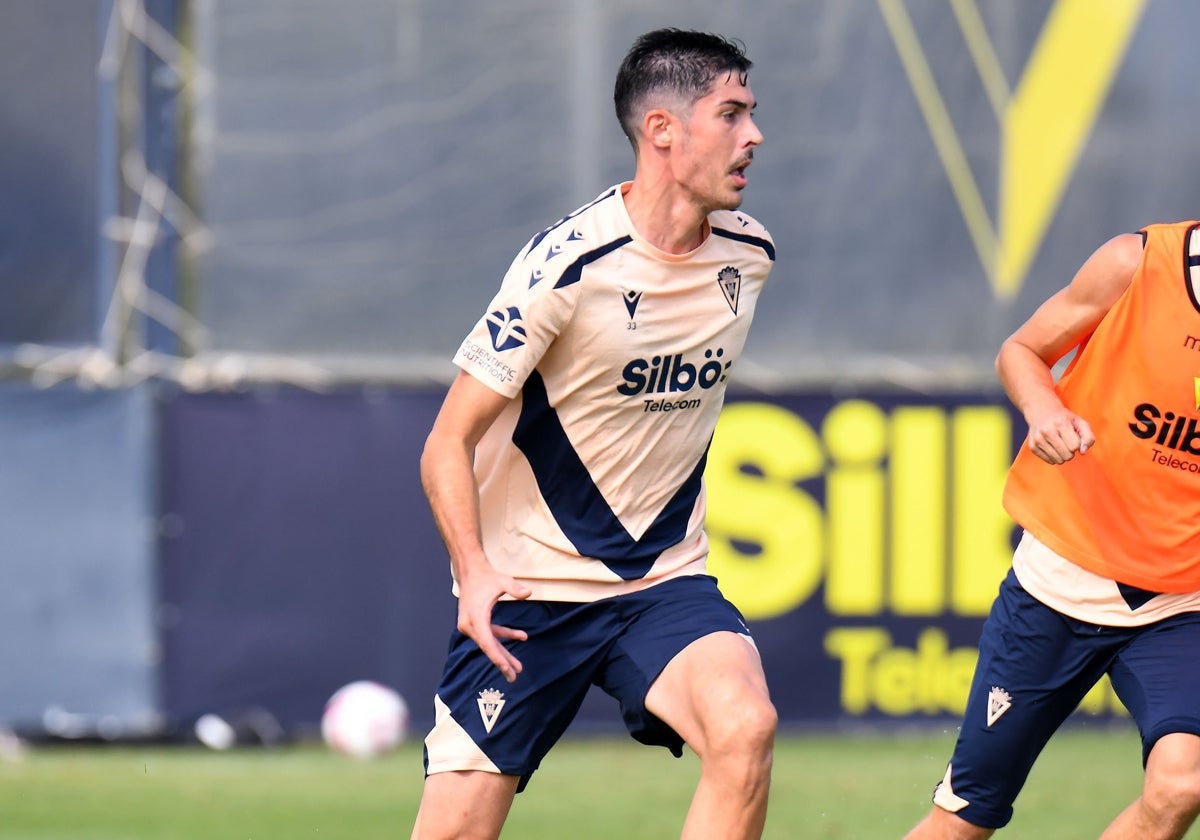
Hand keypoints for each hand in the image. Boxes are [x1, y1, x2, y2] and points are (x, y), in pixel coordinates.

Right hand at [456, 566, 532, 682]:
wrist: (469, 571)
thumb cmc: (486, 576)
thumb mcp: (502, 580)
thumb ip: (514, 588)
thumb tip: (528, 593)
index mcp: (476, 618)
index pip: (487, 642)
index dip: (498, 657)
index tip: (507, 668)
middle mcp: (469, 625)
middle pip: (488, 647)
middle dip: (502, 662)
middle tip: (514, 677)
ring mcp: (470, 625)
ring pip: (489, 643)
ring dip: (503, 653)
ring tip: (518, 667)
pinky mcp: (473, 623)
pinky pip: (489, 634)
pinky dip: (503, 636)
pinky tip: (520, 636)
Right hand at [1024, 407, 1095, 464]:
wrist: (1040, 411)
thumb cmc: (1063, 418)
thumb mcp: (1080, 422)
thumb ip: (1088, 437)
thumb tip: (1083, 452)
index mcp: (1060, 423)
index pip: (1075, 446)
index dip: (1077, 443)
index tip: (1073, 437)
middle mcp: (1047, 431)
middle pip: (1067, 455)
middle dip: (1071, 451)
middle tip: (1067, 442)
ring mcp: (1038, 439)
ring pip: (1058, 460)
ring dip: (1062, 455)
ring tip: (1060, 445)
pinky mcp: (1032, 446)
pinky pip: (1049, 461)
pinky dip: (1053, 457)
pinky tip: (1052, 447)